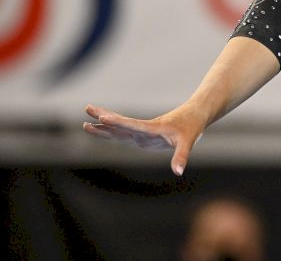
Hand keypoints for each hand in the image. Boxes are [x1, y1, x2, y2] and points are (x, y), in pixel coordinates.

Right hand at [82, 104, 205, 175]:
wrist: (194, 116)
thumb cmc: (191, 128)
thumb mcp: (188, 143)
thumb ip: (181, 157)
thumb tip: (178, 172)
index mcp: (153, 128)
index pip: (134, 125)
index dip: (119, 122)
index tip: (105, 116)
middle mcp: (144, 129)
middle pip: (121, 123)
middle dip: (104, 117)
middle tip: (87, 108)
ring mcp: (141, 132)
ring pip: (119, 128)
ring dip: (103, 125)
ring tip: (85, 122)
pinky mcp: (142, 135)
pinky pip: (122, 133)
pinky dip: (110, 132)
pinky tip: (99, 129)